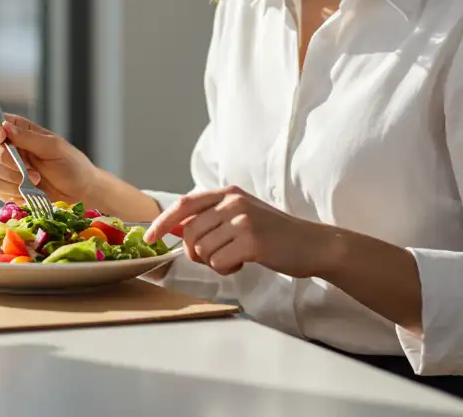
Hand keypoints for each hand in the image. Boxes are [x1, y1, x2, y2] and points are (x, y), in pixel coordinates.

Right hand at [0, 110, 97, 206]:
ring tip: (35, 179)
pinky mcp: (4, 186)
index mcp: (19, 129)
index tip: (2, 136)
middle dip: (4, 156)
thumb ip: (28, 138)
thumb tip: (4, 127)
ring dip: (10, 175)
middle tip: (28, 167)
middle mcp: (8, 145)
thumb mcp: (53, 147)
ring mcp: (4, 167)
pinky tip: (29, 191)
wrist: (80, 193)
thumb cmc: (71, 165)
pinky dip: (11, 189)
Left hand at [144, 185, 326, 277]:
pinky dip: (227, 269)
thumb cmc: (274, 234)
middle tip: (214, 258)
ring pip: (203, 249)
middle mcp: (233, 202)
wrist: (312, 244)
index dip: (163, 222)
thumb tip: (175, 229)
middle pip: (190, 232)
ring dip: (214, 262)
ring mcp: (243, 220)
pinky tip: (243, 263)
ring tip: (236, 258)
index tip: (150, 238)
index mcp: (228, 193)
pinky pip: (219, 261)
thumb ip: (212, 218)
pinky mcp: (252, 241)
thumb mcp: (241, 216)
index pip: (184, 204)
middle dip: (195, 252)